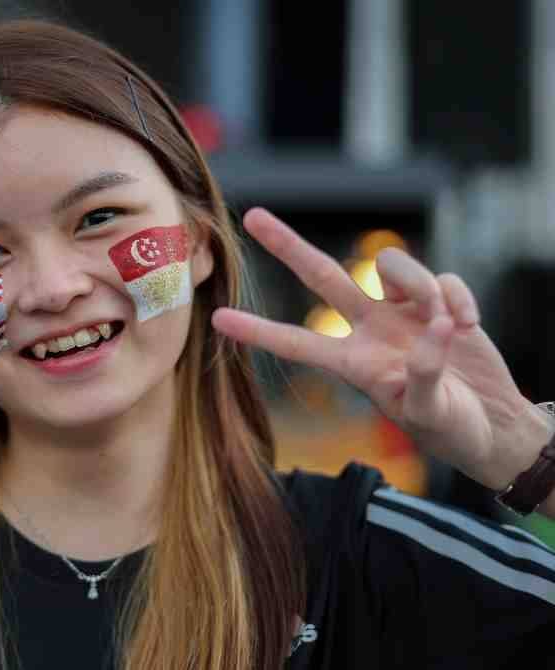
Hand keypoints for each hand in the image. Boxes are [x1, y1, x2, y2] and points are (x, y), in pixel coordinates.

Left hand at [212, 208, 540, 487]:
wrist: (492, 423)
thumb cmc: (449, 427)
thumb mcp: (429, 412)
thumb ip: (424, 375)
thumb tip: (433, 328)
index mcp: (353, 363)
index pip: (297, 343)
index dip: (258, 332)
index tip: (218, 319)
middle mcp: (369, 329)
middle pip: (322, 276)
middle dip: (288, 246)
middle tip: (253, 216)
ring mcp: (402, 312)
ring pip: (391, 266)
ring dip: (421, 283)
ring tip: (451, 326)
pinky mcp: (440, 301)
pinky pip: (442, 278)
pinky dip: (457, 296)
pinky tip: (469, 325)